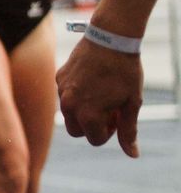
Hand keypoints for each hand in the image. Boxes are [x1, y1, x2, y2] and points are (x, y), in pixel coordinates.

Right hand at [58, 37, 142, 155]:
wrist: (110, 38)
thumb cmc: (125, 72)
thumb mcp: (131, 103)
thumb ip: (129, 131)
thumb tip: (133, 154)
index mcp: (88, 116)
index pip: (95, 139)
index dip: (111, 131)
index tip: (118, 116)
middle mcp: (70, 106)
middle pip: (76, 131)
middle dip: (91, 126)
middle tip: (109, 109)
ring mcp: (61, 90)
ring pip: (69, 113)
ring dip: (83, 110)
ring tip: (101, 94)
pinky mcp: (58, 77)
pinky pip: (65, 94)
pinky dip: (77, 94)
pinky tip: (92, 80)